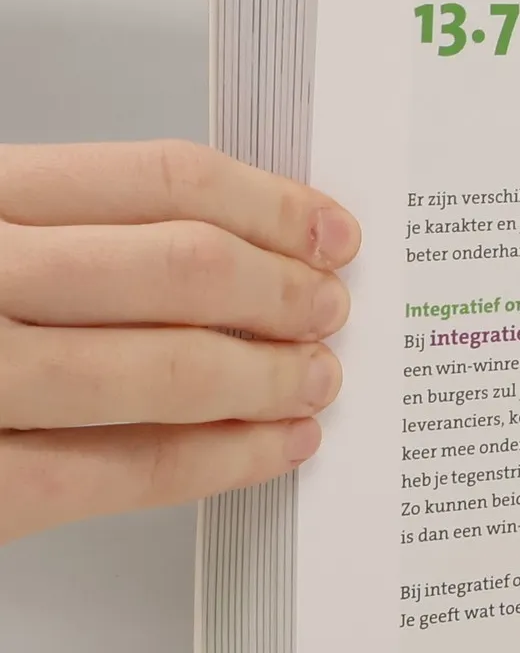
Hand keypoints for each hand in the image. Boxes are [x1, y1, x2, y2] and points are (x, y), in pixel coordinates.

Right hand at [0, 141, 358, 544]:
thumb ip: (53, 225)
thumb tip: (221, 243)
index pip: (156, 179)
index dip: (267, 205)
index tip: (328, 229)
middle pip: (177, 270)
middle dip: (282, 293)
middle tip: (334, 308)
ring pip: (157, 371)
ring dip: (264, 378)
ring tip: (316, 381)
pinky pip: (109, 474)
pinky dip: (208, 462)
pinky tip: (265, 450)